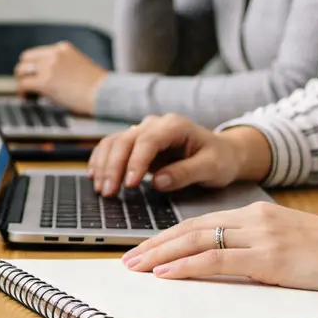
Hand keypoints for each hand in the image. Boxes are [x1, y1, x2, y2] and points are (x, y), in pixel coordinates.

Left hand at [13, 42, 107, 114]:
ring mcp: (48, 67)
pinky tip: (27, 98)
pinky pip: (24, 84)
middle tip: (26, 85)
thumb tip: (50, 78)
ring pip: (21, 70)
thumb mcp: (79, 66)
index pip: (37, 53)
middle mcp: (53, 54)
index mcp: (62, 48)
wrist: (106, 93)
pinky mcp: (45, 81)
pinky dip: (22, 92)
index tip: (32, 76)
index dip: (32, 66)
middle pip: (25, 59)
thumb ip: (63, 66)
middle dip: (23, 72)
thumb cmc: (98, 86)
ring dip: (21, 81)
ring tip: (27, 93)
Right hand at [86, 115, 268, 197]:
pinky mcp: (136, 142)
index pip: (147, 141)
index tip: (129, 184)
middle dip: (113, 167)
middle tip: (108, 193)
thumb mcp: (212, 168)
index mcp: (174, 126)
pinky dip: (101, 160)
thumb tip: (158, 182)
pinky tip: (94, 175)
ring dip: (103, 165)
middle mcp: (154, 124)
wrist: (223, 152)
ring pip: (113, 142)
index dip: (135, 162)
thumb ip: (186, 173)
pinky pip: (112, 147)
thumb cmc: (220, 159)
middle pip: (124, 140)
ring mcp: (142, 131)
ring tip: (101, 189)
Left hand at [122, 201, 317, 295]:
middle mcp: (252, 219)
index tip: (143, 248)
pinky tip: (166, 273)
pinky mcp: (269, 258)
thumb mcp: (283, 240)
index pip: (198, 222)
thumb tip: (217, 260)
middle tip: (127, 259)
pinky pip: (217, 259)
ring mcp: (260, 236)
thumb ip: (251, 244)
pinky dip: (186, 265)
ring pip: (196, 241)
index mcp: (253, 213)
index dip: (167, 235)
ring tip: (136, 266)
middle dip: (154, 244)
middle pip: (189, 228)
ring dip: (161, 255)